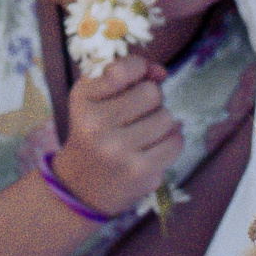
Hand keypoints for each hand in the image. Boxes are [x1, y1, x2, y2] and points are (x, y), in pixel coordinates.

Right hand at [49, 55, 184, 216]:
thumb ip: (125, 75)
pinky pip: (175, 142)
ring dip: (161, 120)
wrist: (79, 187)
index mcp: (83, 102)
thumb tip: (161, 72)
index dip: (138, 68)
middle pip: (152, 93)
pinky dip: (170, 140)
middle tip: (138, 111)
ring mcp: (120, 152)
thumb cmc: (91, 133)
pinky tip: (154, 145)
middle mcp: (97, 127)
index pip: (123, 70)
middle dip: (151, 98)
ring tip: (145, 130)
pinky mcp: (142, 172)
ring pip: (167, 117)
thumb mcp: (92, 98)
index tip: (136, 77)